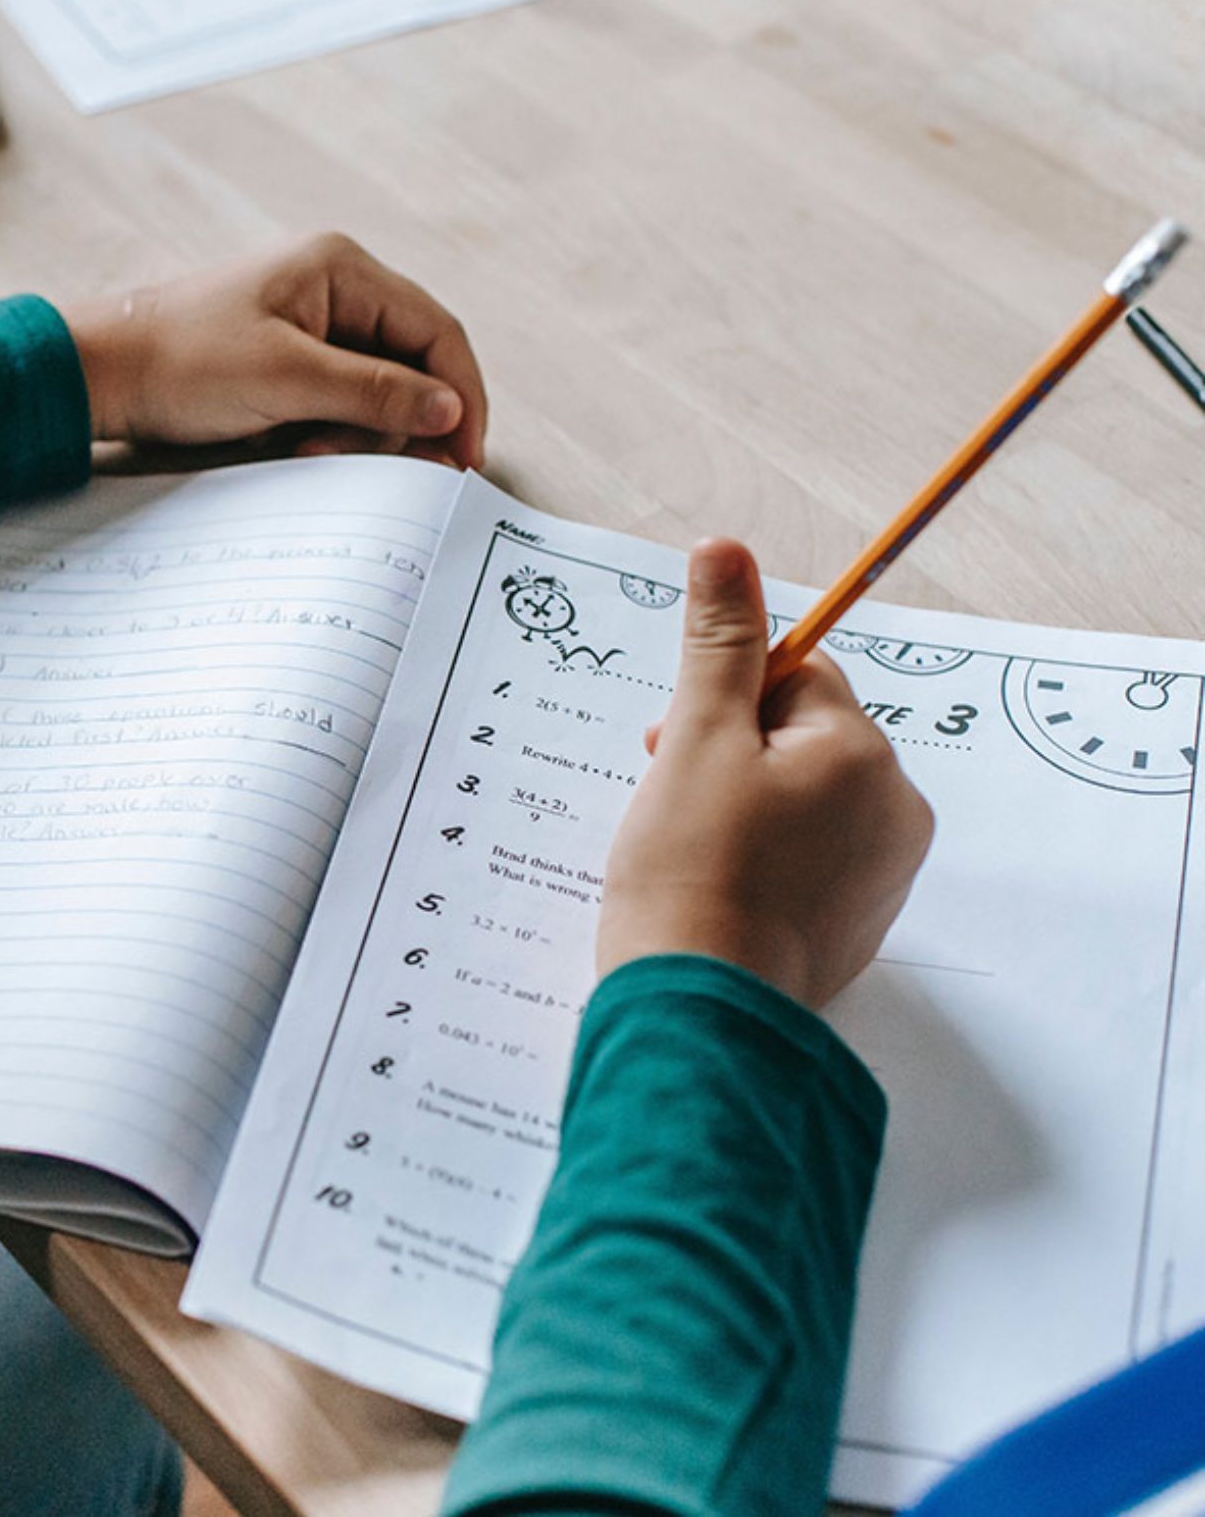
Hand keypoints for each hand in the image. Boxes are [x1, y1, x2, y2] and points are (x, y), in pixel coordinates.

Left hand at [60, 233, 487, 468]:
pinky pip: (340, 402)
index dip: (460, 395)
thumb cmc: (181, 360)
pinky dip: (334, 432)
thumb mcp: (287, 379)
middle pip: (413, 362)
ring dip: (363, 431)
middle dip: (405, 419)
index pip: (436, 331)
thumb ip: (375, 392)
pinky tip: (303, 449)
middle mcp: (335, 288)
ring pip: (378, 389)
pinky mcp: (290, 362)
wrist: (102, 374)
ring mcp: (312, 325)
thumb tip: (449, 410)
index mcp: (342, 269)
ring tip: (314, 451)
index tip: (465, 455)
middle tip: (398, 471)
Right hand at [595, 540, 933, 1008]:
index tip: (670, 742)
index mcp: (861, 754)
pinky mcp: (858, 926)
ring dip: (743, 807)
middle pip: (801, 738)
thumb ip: (716, 645)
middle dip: (730, 754)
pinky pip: (809, 861)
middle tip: (669, 802)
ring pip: (802, 800)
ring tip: (687, 851)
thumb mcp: (693, 741)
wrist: (697, 1014)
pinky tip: (715, 890)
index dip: (721, 699)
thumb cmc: (688, 875)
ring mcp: (883, 875)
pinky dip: (761, 863)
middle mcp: (894, 809)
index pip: (795, 676)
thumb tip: (723, 549)